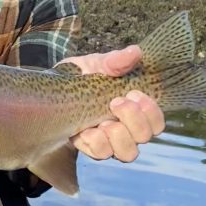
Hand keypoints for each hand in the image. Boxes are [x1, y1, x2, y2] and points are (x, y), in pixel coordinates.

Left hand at [60, 45, 164, 161]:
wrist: (48, 91)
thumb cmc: (79, 77)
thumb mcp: (95, 65)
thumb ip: (114, 61)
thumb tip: (135, 52)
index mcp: (134, 109)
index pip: (156, 122)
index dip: (151, 112)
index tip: (133, 93)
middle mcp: (126, 128)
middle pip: (145, 136)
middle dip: (134, 120)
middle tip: (115, 102)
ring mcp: (109, 141)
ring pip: (128, 153)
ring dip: (118, 136)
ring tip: (102, 121)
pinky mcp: (89, 148)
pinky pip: (100, 153)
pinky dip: (95, 141)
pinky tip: (85, 129)